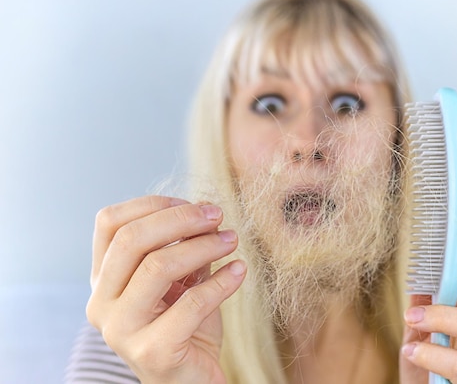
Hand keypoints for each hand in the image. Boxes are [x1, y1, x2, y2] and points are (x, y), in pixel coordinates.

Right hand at [86, 195, 246, 383]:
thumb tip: (205, 211)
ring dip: (204, 246)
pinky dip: (222, 280)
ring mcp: (122, 330)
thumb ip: (183, 246)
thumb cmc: (185, 324)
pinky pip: (192, 303)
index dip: (153, 205)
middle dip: (181, 220)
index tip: (192, 205)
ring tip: (232, 240)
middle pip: (132, 240)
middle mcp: (101, 304)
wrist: (191, 378)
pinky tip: (240, 270)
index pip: (110, 222)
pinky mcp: (153, 352)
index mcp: (102, 280)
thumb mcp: (180, 278)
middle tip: (217, 216)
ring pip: (158, 266)